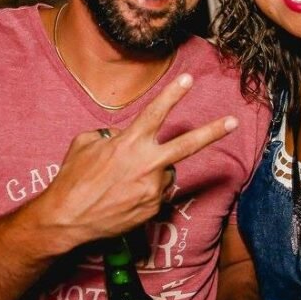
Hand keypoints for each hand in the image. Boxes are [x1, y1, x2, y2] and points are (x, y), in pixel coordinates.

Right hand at [34, 73, 238, 247]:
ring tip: (123, 182)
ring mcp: (152, 189)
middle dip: (213, 132)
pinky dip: (145, 191)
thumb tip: (128, 136)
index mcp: (129, 144)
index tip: (189, 80)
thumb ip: (112, 135)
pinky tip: (124, 197)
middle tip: (233, 122)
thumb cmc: (73, 179)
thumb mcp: (86, 144)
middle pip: (187, 145)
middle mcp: (146, 165)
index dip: (173, 94)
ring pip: (165, 172)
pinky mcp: (153, 209)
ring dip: (152, 171)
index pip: (155, 113)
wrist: (67, 220)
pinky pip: (157, 193)